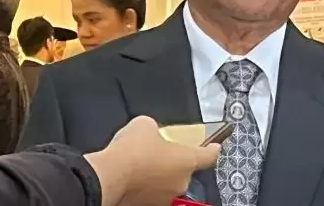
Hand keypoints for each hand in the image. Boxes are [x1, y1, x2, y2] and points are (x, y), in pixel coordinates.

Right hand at [85, 116, 220, 205]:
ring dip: (159, 175)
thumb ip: (156, 129)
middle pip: (184, 169)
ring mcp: (165, 198)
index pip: (209, 156)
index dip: (212, 149)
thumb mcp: (145, 125)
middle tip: (160, 151)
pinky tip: (132, 176)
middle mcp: (181, 182)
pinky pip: (152, 193)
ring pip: (167, 183)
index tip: (215, 146)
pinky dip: (145, 186)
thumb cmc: (132, 151)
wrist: (108, 177)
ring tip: (141, 164)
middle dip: (174, 161)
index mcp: (187, 160)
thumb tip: (151, 133)